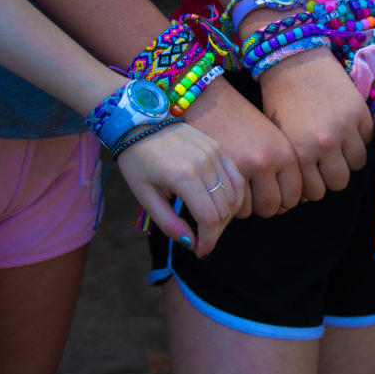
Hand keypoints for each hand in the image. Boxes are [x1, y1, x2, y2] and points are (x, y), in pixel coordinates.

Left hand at [118, 122, 244, 257]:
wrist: (142, 122)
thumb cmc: (138, 160)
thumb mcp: (145, 196)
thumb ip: (168, 223)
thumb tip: (190, 244)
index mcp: (183, 177)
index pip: (209, 218)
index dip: (208, 240)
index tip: (201, 251)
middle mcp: (204, 164)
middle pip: (224, 209)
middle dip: (216, 232)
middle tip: (204, 241)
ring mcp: (215, 154)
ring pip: (234, 195)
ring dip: (226, 216)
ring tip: (211, 224)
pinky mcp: (219, 148)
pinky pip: (237, 179)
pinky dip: (235, 197)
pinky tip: (223, 206)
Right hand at [184, 78, 301, 217]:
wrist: (205, 100)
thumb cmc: (240, 121)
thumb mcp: (272, 139)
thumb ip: (283, 169)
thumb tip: (291, 203)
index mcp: (286, 152)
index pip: (295, 195)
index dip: (284, 200)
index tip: (275, 195)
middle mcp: (268, 160)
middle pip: (275, 206)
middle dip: (266, 206)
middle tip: (256, 196)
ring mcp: (243, 167)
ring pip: (253, 210)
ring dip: (248, 207)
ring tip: (241, 190)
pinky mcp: (218, 173)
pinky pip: (231, 207)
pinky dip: (230, 204)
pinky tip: (226, 188)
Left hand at [258, 47, 372, 202]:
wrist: (294, 60)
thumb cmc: (280, 99)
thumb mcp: (281, 137)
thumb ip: (295, 165)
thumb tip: (307, 192)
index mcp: (299, 153)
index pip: (315, 191)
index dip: (314, 187)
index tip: (312, 177)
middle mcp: (325, 144)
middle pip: (339, 182)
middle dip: (332, 176)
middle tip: (326, 165)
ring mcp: (346, 128)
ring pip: (357, 165)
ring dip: (348, 159)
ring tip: (338, 147)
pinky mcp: (360, 112)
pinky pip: (367, 140)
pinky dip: (359, 139)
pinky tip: (345, 128)